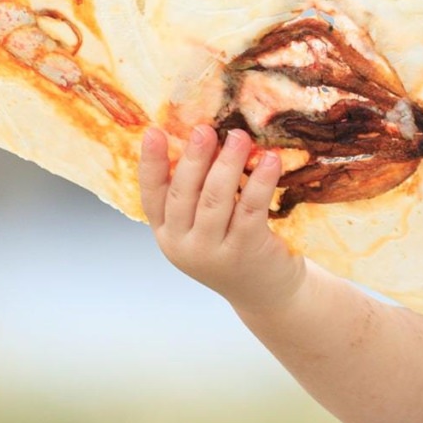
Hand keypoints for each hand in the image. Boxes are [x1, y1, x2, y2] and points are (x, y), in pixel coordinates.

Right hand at [140, 125, 303, 316]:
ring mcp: (212, 251)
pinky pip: (250, 209)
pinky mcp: (244, 251)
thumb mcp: (205, 225)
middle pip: (183, 193)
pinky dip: (260, 181)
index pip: (151, 195)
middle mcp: (182, 245)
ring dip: (228, 163)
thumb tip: (207, 138)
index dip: (151, 163)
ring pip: (215, 199)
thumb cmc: (235, 246)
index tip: (153, 132)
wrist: (266, 293)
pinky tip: (271, 160)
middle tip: (205, 129)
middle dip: (194, 158)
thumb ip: (198, 193)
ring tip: (239, 136)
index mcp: (167, 232)